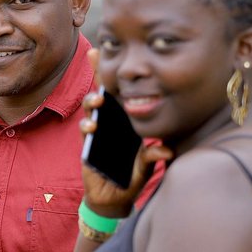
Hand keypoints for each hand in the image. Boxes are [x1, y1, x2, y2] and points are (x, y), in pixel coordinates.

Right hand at [80, 48, 171, 217]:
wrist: (114, 198)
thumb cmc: (131, 179)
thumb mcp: (145, 166)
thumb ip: (152, 157)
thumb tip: (166, 151)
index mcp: (126, 123)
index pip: (121, 95)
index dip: (114, 75)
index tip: (110, 52)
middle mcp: (111, 124)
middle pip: (102, 95)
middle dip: (97, 76)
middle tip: (97, 60)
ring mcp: (98, 133)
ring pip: (91, 110)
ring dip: (92, 102)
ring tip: (97, 102)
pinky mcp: (87, 145)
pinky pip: (85, 131)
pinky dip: (87, 127)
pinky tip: (91, 128)